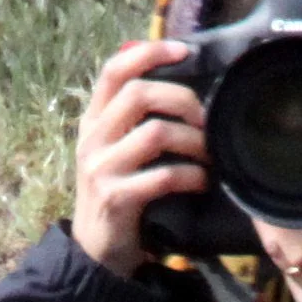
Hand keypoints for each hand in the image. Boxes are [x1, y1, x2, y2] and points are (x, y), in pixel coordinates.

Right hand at [70, 41, 207, 276]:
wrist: (97, 250)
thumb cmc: (118, 194)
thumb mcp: (117, 151)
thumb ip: (135, 120)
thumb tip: (178, 84)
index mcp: (93, 119)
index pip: (114, 69)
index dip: (149, 53)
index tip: (184, 50)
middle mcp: (93, 137)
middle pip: (139, 94)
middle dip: (182, 100)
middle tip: (206, 121)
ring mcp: (101, 167)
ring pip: (155, 133)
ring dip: (193, 142)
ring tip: (209, 155)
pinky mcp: (116, 198)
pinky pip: (163, 176)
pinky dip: (190, 176)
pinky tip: (202, 181)